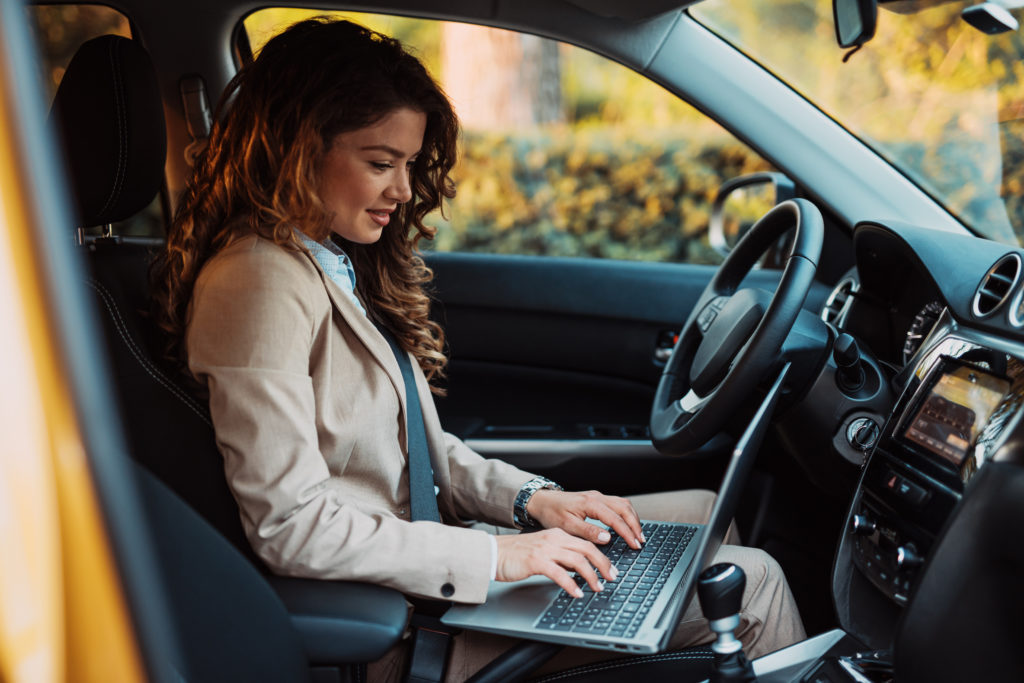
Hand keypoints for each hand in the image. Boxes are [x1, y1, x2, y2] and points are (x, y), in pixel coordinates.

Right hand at [494, 528, 617, 596]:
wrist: (493, 553)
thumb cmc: (516, 554)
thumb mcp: (544, 550)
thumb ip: (561, 556)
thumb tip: (580, 569)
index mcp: (557, 535)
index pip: (586, 543)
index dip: (602, 557)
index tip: (611, 570)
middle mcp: (554, 539)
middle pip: (587, 549)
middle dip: (603, 565)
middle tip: (611, 578)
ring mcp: (545, 549)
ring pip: (577, 561)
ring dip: (591, 576)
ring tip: (597, 588)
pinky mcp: (536, 561)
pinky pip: (560, 574)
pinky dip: (571, 585)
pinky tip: (576, 593)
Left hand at [527, 489, 644, 549]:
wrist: (542, 501)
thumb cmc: (551, 513)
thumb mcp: (567, 526)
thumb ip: (588, 532)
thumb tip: (607, 538)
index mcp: (590, 503)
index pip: (616, 518)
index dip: (628, 532)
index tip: (635, 544)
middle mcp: (596, 497)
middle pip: (624, 508)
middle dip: (635, 525)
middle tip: (640, 541)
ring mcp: (597, 496)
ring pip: (623, 504)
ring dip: (632, 518)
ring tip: (637, 534)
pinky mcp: (596, 499)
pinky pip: (617, 504)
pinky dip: (626, 514)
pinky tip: (627, 524)